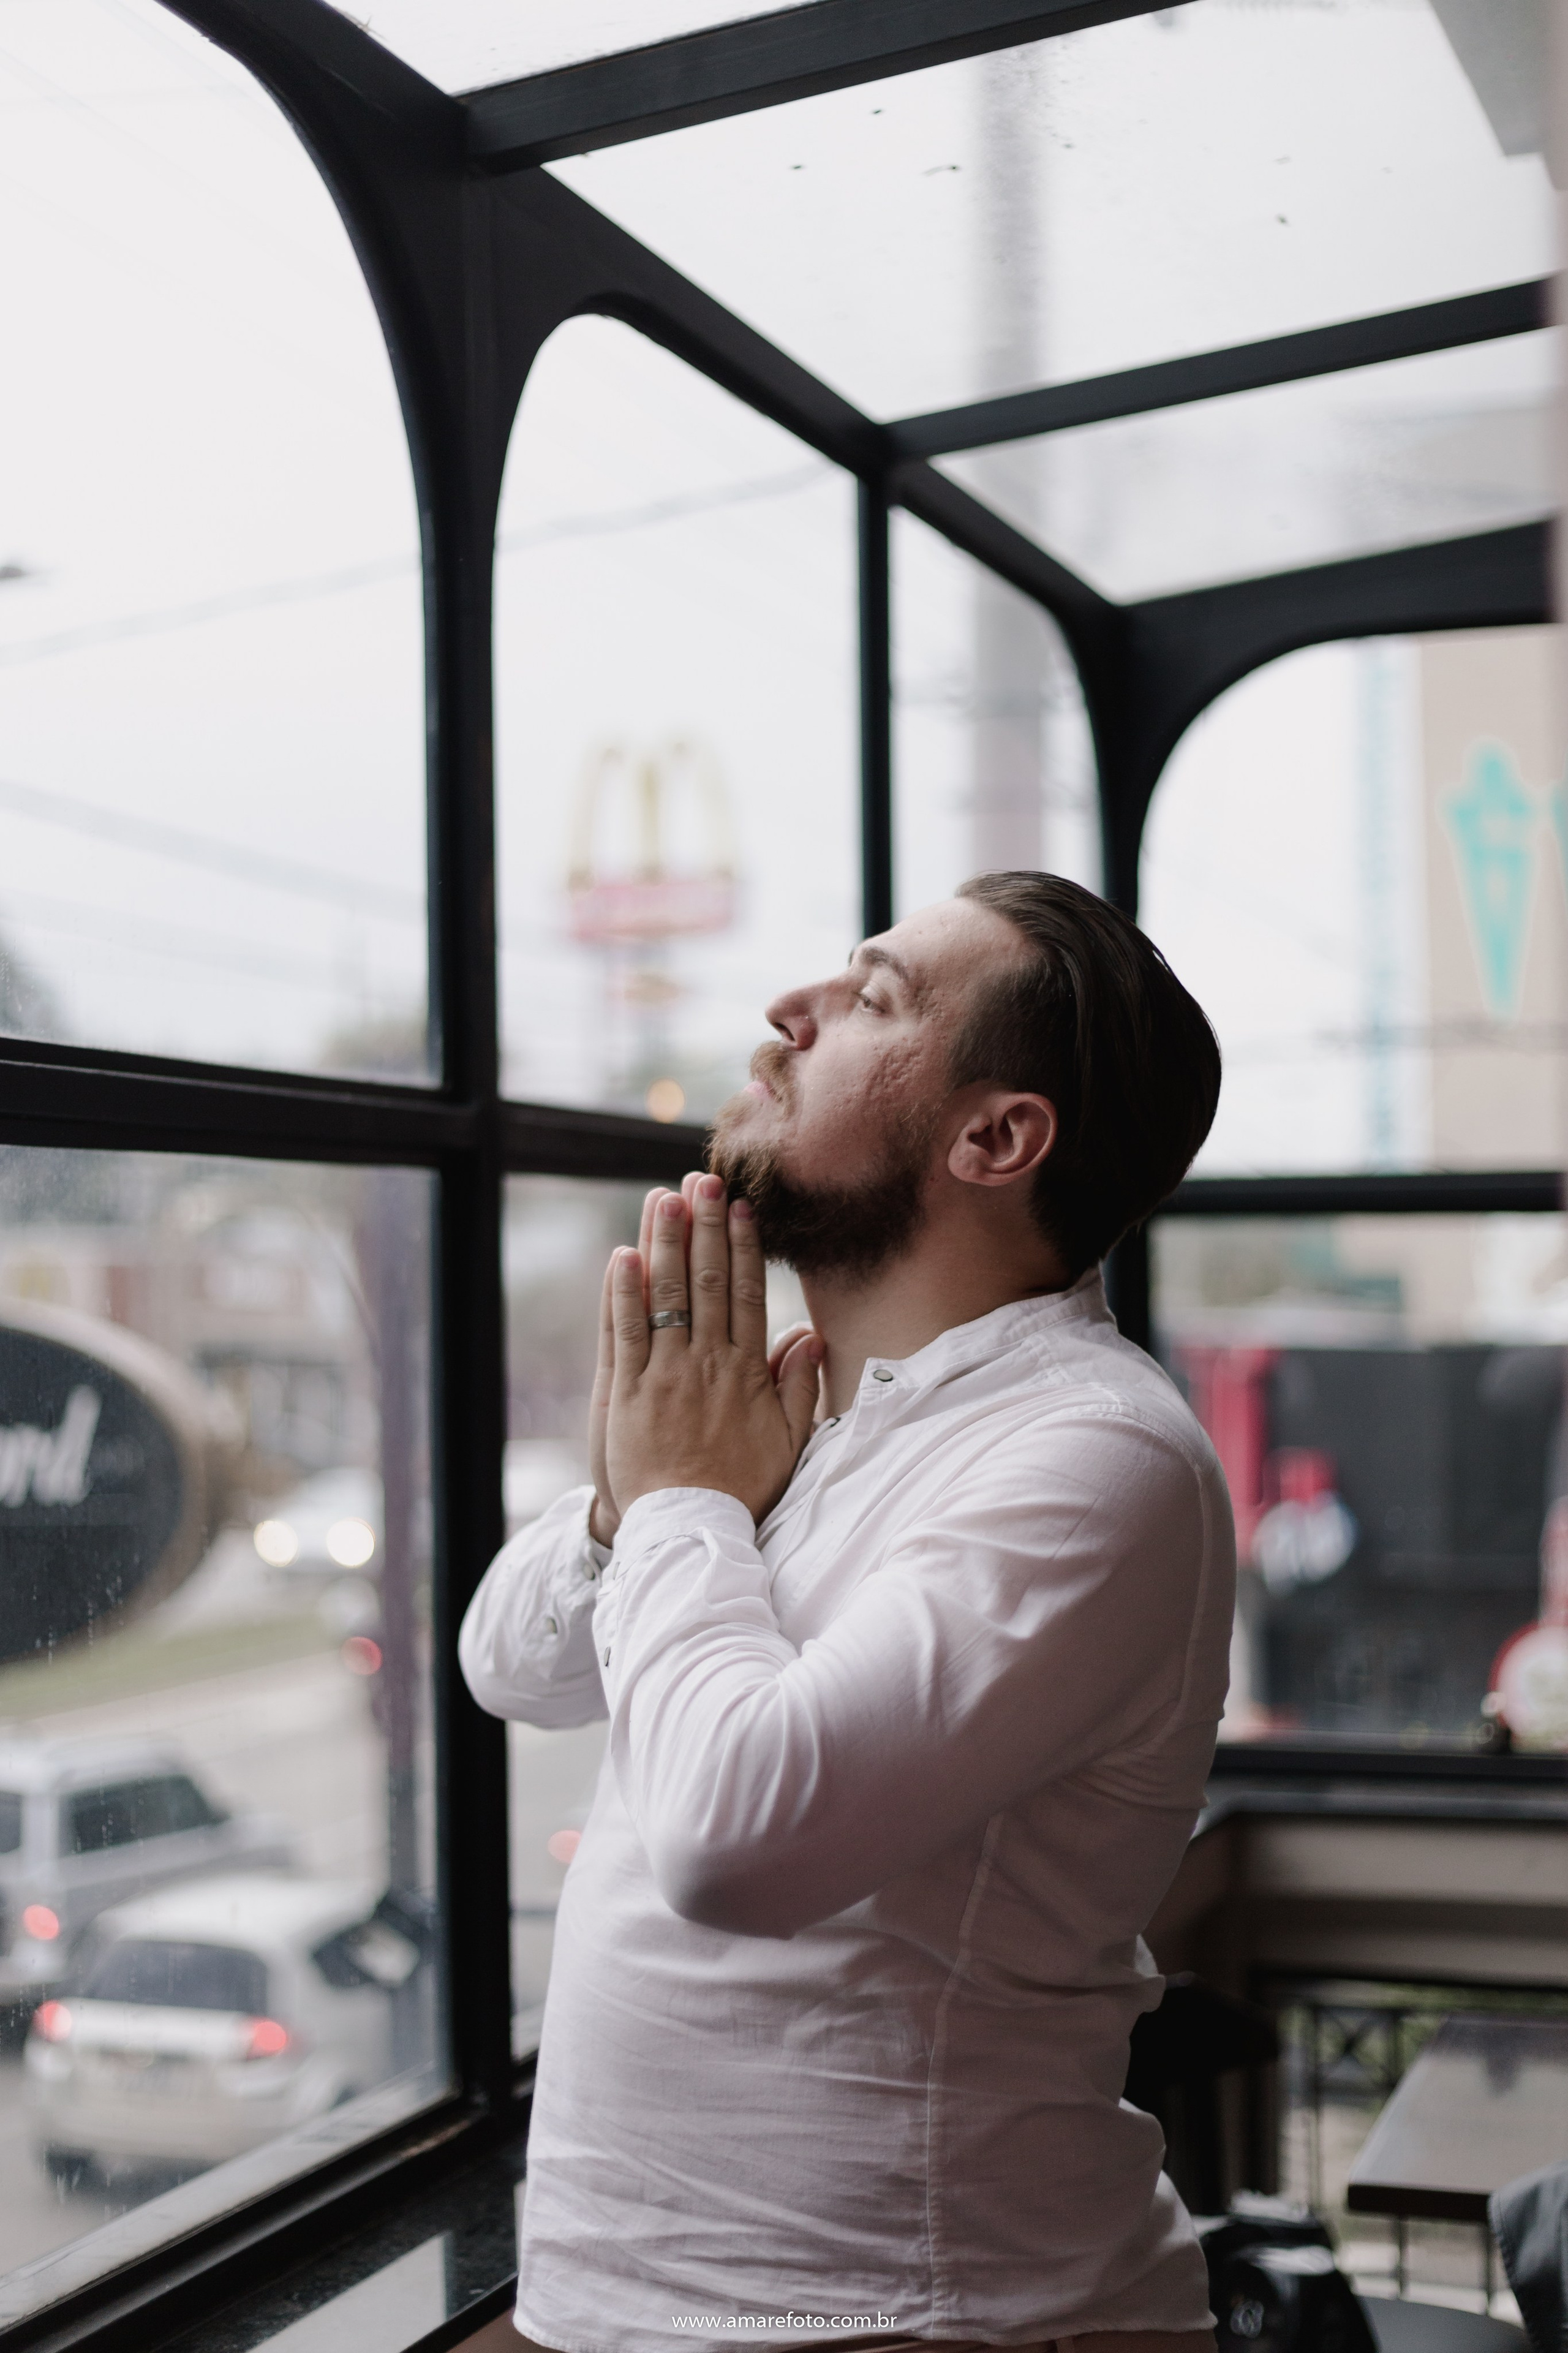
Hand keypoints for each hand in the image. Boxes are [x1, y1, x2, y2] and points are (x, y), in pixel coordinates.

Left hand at [603, 1174, 821, 1525]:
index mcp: (747, 1372)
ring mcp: (665, 1375)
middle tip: (701, 1179)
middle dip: (704, 1226)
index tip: (741, 1207)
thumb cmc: (741, 1488)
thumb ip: (799, 1387)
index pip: (746, 1293)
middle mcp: (707, 1364)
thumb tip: (809, 1336)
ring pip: (664, 1296)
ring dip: (663, 1243)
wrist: (690, 1531)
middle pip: (705, 1281)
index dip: (742, 1246)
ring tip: (663, 1197)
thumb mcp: (788, 1441)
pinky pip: (624, 1333)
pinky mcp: (627, 1393)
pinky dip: (622, 1292)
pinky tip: (622, 1254)